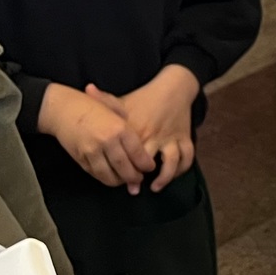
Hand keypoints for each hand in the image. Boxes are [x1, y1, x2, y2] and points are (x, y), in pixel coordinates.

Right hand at [39, 81, 153, 190]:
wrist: (63, 109)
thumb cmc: (92, 106)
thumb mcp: (115, 109)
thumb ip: (129, 125)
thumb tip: (142, 143)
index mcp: (119, 128)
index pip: (137, 153)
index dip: (145, 164)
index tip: (150, 167)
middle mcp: (106, 141)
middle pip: (125, 168)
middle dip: (134, 177)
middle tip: (139, 178)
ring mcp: (91, 152)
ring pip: (109, 175)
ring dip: (119, 181)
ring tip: (126, 180)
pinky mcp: (80, 158)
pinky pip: (95, 174)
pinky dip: (105, 178)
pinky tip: (111, 176)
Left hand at [108, 64, 200, 193]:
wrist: (174, 87)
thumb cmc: (144, 97)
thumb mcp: (122, 100)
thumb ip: (104, 99)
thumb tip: (87, 88)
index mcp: (137, 130)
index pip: (127, 155)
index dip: (121, 169)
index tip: (115, 180)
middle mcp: (155, 136)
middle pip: (147, 162)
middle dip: (140, 177)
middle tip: (133, 188)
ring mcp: (171, 137)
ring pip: (171, 162)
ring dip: (164, 177)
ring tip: (155, 187)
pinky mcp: (184, 137)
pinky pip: (187, 156)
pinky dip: (182, 168)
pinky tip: (173, 176)